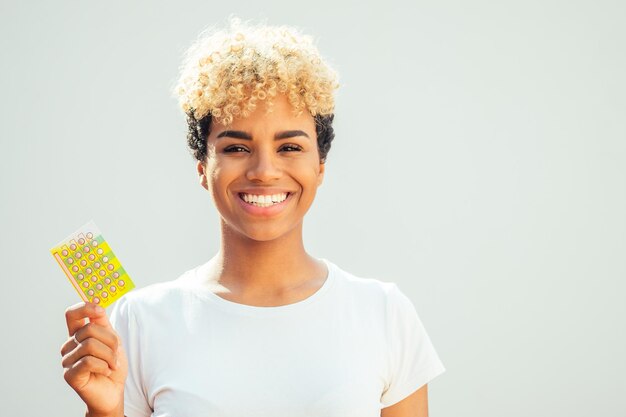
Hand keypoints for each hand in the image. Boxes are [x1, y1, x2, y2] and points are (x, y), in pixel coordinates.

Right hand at [61, 301, 127, 415]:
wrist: (113, 391)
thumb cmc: (112, 365)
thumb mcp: (112, 340)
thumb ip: (103, 323)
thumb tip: (97, 304)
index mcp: (78, 334)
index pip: (72, 314)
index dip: (84, 308)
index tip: (99, 309)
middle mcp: (69, 345)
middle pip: (89, 329)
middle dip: (110, 340)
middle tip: (116, 354)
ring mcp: (67, 360)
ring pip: (90, 345)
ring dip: (109, 355)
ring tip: (112, 364)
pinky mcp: (69, 374)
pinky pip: (88, 361)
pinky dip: (103, 366)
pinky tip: (105, 371)